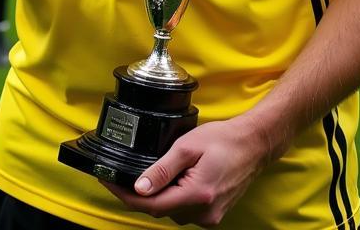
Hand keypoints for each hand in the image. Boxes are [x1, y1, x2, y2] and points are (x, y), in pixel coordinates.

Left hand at [101, 115, 270, 226]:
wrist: (253, 145)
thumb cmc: (222, 141)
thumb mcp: (186, 148)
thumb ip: (162, 169)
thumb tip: (139, 187)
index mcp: (197, 196)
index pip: (151, 206)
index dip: (124, 194)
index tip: (107, 180)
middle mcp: (204, 214)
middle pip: (159, 210)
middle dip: (137, 194)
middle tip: (119, 174)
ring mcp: (210, 217)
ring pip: (171, 211)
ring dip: (156, 196)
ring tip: (145, 172)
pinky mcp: (213, 214)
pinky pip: (183, 210)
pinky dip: (171, 197)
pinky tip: (168, 179)